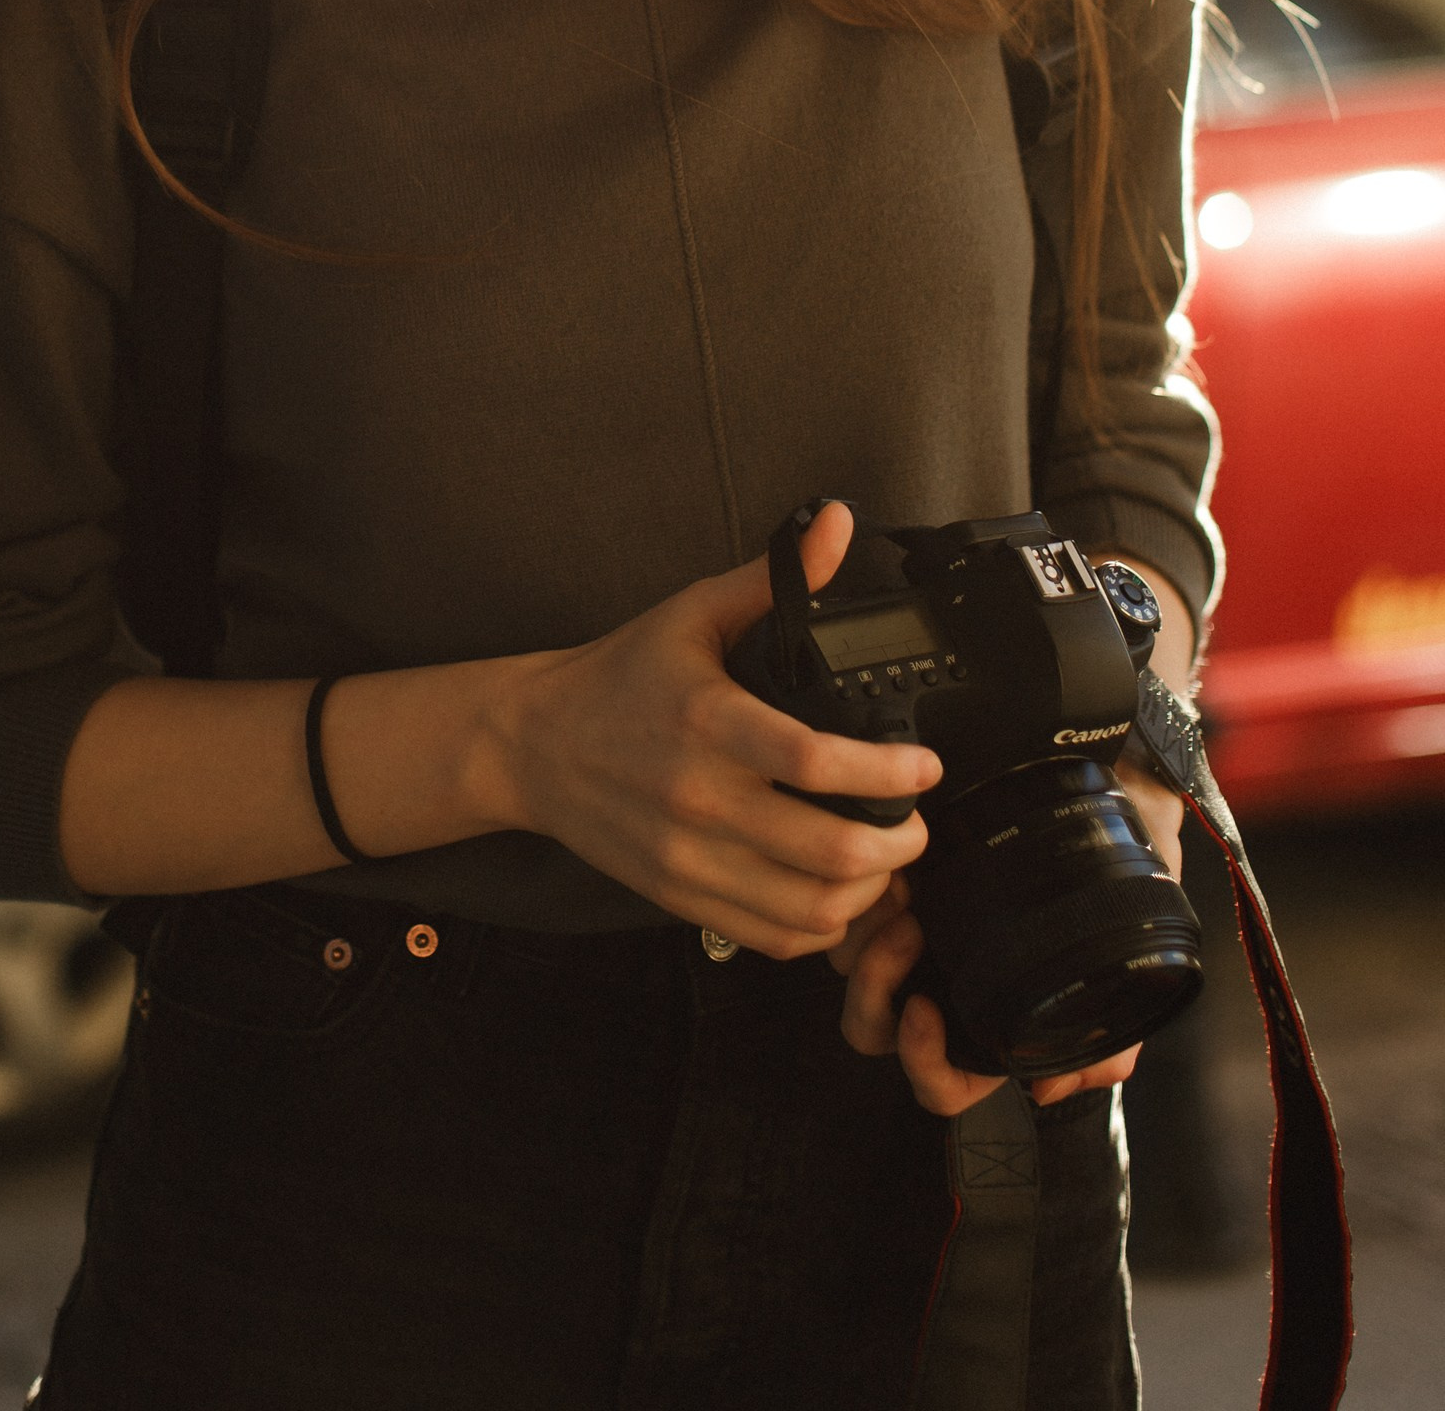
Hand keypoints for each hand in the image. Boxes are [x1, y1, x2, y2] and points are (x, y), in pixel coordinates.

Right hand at [493, 502, 941, 958]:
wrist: (534, 745)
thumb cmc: (620, 678)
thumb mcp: (693, 614)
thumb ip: (774, 579)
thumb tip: (834, 523)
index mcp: (708, 721)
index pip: (816, 762)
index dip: (889, 772)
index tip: (925, 767)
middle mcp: (700, 798)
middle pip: (830, 850)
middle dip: (901, 842)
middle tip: (916, 820)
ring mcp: (690, 857)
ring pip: (813, 906)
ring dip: (870, 888)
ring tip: (885, 857)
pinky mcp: (682, 897)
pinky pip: (776, 936)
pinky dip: (824, 923)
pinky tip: (836, 891)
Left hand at [834, 887, 1143, 1116]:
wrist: (1100, 838)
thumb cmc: (1102, 934)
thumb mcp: (1120, 990)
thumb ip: (1104, 1054)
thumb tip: (1049, 1088)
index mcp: (982, 1037)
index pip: (937, 1086)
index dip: (921, 1061)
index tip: (924, 1009)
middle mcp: (936, 998)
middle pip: (870, 1028)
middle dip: (874, 985)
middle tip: (910, 929)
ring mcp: (907, 948)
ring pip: (848, 968)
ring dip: (864, 936)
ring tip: (904, 892)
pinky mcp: (890, 895)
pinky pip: (846, 912)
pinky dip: (859, 896)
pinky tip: (896, 867)